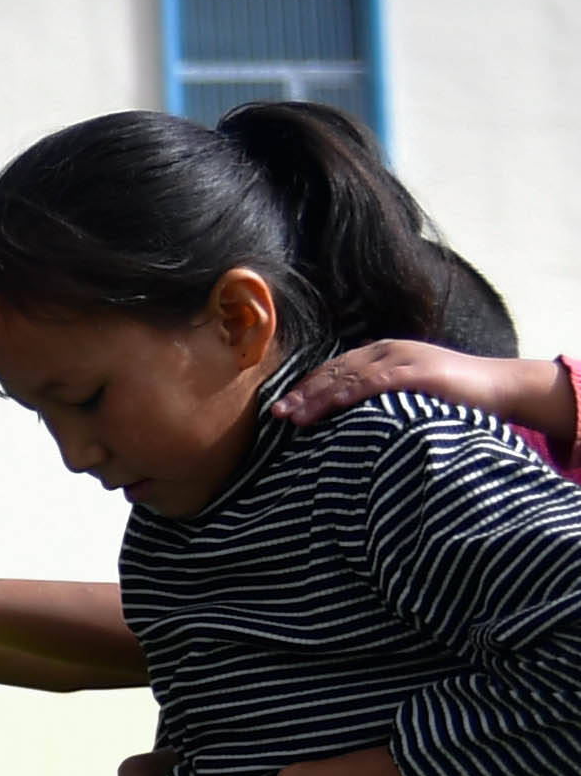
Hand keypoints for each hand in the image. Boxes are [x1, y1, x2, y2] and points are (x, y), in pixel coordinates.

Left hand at [274, 339, 576, 445]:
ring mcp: (400, 359)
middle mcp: (386, 351)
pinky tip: (325, 408)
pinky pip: (372, 383)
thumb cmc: (453, 397)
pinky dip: (345, 395)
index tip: (283, 407)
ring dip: (315, 397)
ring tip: (291, 417)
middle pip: (333, 372)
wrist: (500, 387)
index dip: (307, 387)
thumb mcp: (408, 393)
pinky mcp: (416, 372)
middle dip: (302, 393)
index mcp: (381, 354)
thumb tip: (346, 423)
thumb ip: (380, 399)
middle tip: (275, 414)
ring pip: (346, 378)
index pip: (334, 370)